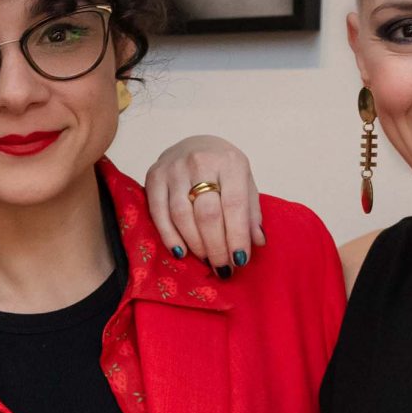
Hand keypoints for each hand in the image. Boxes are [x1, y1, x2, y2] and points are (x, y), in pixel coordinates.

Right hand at [143, 134, 265, 272]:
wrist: (192, 144)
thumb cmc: (222, 169)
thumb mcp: (244, 182)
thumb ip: (250, 211)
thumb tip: (257, 242)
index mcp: (230, 163)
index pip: (234, 205)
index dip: (237, 236)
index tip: (240, 260)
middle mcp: (201, 162)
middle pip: (207, 214)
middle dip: (216, 246)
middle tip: (222, 267)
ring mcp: (174, 169)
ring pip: (182, 216)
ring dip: (195, 244)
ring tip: (206, 261)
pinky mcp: (154, 177)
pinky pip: (159, 213)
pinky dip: (169, 236)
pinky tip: (180, 251)